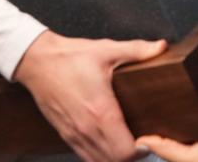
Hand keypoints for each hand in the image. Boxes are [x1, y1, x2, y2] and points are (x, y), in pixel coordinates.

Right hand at [14, 30, 166, 161]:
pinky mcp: (66, 135)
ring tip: (127, 142)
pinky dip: (99, 156)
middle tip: (143, 139)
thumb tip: (161, 47)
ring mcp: (74, 135)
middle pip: (115, 161)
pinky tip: (107, 143)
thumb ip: (137, 50)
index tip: (150, 136)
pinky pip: (85, 157)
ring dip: (115, 158)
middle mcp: (86, 129)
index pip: (125, 151)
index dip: (143, 149)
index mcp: (100, 111)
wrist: (37, 62)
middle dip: (133, 156)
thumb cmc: (69, 57)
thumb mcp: (107, 49)